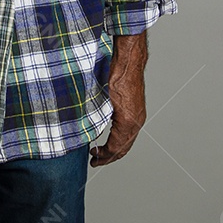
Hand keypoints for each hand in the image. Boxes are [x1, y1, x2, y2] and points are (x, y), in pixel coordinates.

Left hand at [91, 33, 147, 166]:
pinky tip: (110, 136)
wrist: (129, 61)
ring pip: (128, 141)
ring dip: (115, 149)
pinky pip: (130, 131)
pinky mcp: (137, 110)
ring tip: (101, 152)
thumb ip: (95, 117)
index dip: (104, 157)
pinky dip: (120, 139)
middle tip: (95, 160)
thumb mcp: (100, 98)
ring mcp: (139, 116)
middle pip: (123, 148)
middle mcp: (136, 122)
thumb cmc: (115, 76)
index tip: (93, 159)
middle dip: (109, 157)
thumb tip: (83, 130)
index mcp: (127, 122)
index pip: (115, 148)